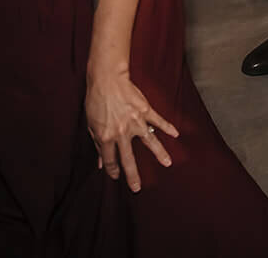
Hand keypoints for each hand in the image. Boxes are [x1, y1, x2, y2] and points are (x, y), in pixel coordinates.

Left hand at [85, 72, 177, 192]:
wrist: (107, 80)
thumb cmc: (96, 102)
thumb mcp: (91, 125)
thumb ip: (98, 144)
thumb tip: (100, 161)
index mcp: (106, 137)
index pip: (110, 160)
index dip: (112, 170)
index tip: (116, 177)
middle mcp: (122, 133)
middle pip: (129, 159)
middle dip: (133, 175)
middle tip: (137, 188)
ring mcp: (136, 122)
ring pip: (150, 141)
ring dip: (159, 153)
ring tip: (168, 163)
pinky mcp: (145, 111)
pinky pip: (158, 121)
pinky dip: (167, 127)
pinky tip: (176, 134)